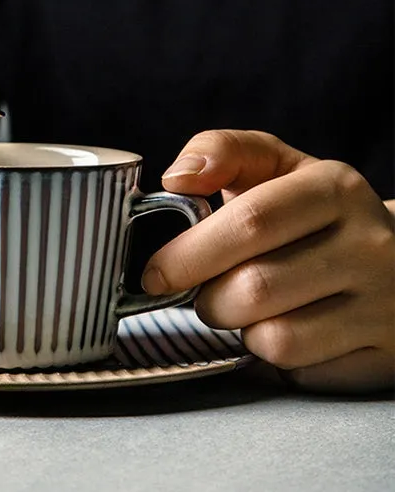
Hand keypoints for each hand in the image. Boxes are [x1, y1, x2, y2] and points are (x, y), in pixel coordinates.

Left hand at [143, 130, 394, 392]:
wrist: (394, 260)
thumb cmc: (311, 213)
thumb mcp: (276, 167)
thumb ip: (223, 152)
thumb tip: (177, 176)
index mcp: (334, 188)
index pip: (250, 221)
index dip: (190, 253)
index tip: (156, 274)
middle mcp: (369, 245)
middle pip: (254, 288)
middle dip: (208, 299)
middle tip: (205, 293)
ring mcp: (383, 305)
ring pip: (275, 339)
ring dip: (239, 331)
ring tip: (245, 309)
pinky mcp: (385, 356)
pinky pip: (303, 373)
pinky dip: (275, 359)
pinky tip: (281, 329)